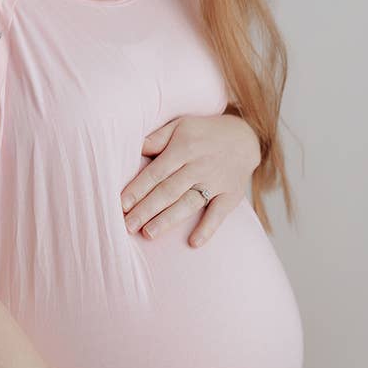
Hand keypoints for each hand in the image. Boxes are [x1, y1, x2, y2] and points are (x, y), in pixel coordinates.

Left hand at [120, 113, 259, 246]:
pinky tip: (194, 242)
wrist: (245, 137)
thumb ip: (157, 138)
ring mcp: (216, 181)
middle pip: (169, 190)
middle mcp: (199, 165)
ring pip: (189, 203)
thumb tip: (134, 147)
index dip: (138, 188)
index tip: (121, 205)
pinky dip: (208, 228)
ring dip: (168, 220)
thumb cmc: (203, 133)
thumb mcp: (180, 125)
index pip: (157, 172)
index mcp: (184, 147)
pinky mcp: (231, 195)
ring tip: (148, 234)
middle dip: (146, 209)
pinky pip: (219, 214)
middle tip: (127, 226)